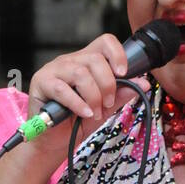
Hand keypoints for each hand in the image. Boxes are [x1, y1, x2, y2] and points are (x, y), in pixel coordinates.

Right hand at [26, 33, 149, 165]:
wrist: (56, 141)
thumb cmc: (78, 120)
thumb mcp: (106, 107)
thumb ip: (122, 94)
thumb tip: (143, 84)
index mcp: (86, 61)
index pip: (105, 42)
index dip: (118, 54)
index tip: (124, 73)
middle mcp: (70, 61)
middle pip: (95, 59)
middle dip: (108, 85)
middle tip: (107, 104)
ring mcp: (54, 70)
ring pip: (81, 73)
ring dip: (93, 96)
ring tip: (95, 112)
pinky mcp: (41, 83)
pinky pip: (62, 89)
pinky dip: (78, 103)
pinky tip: (85, 113)